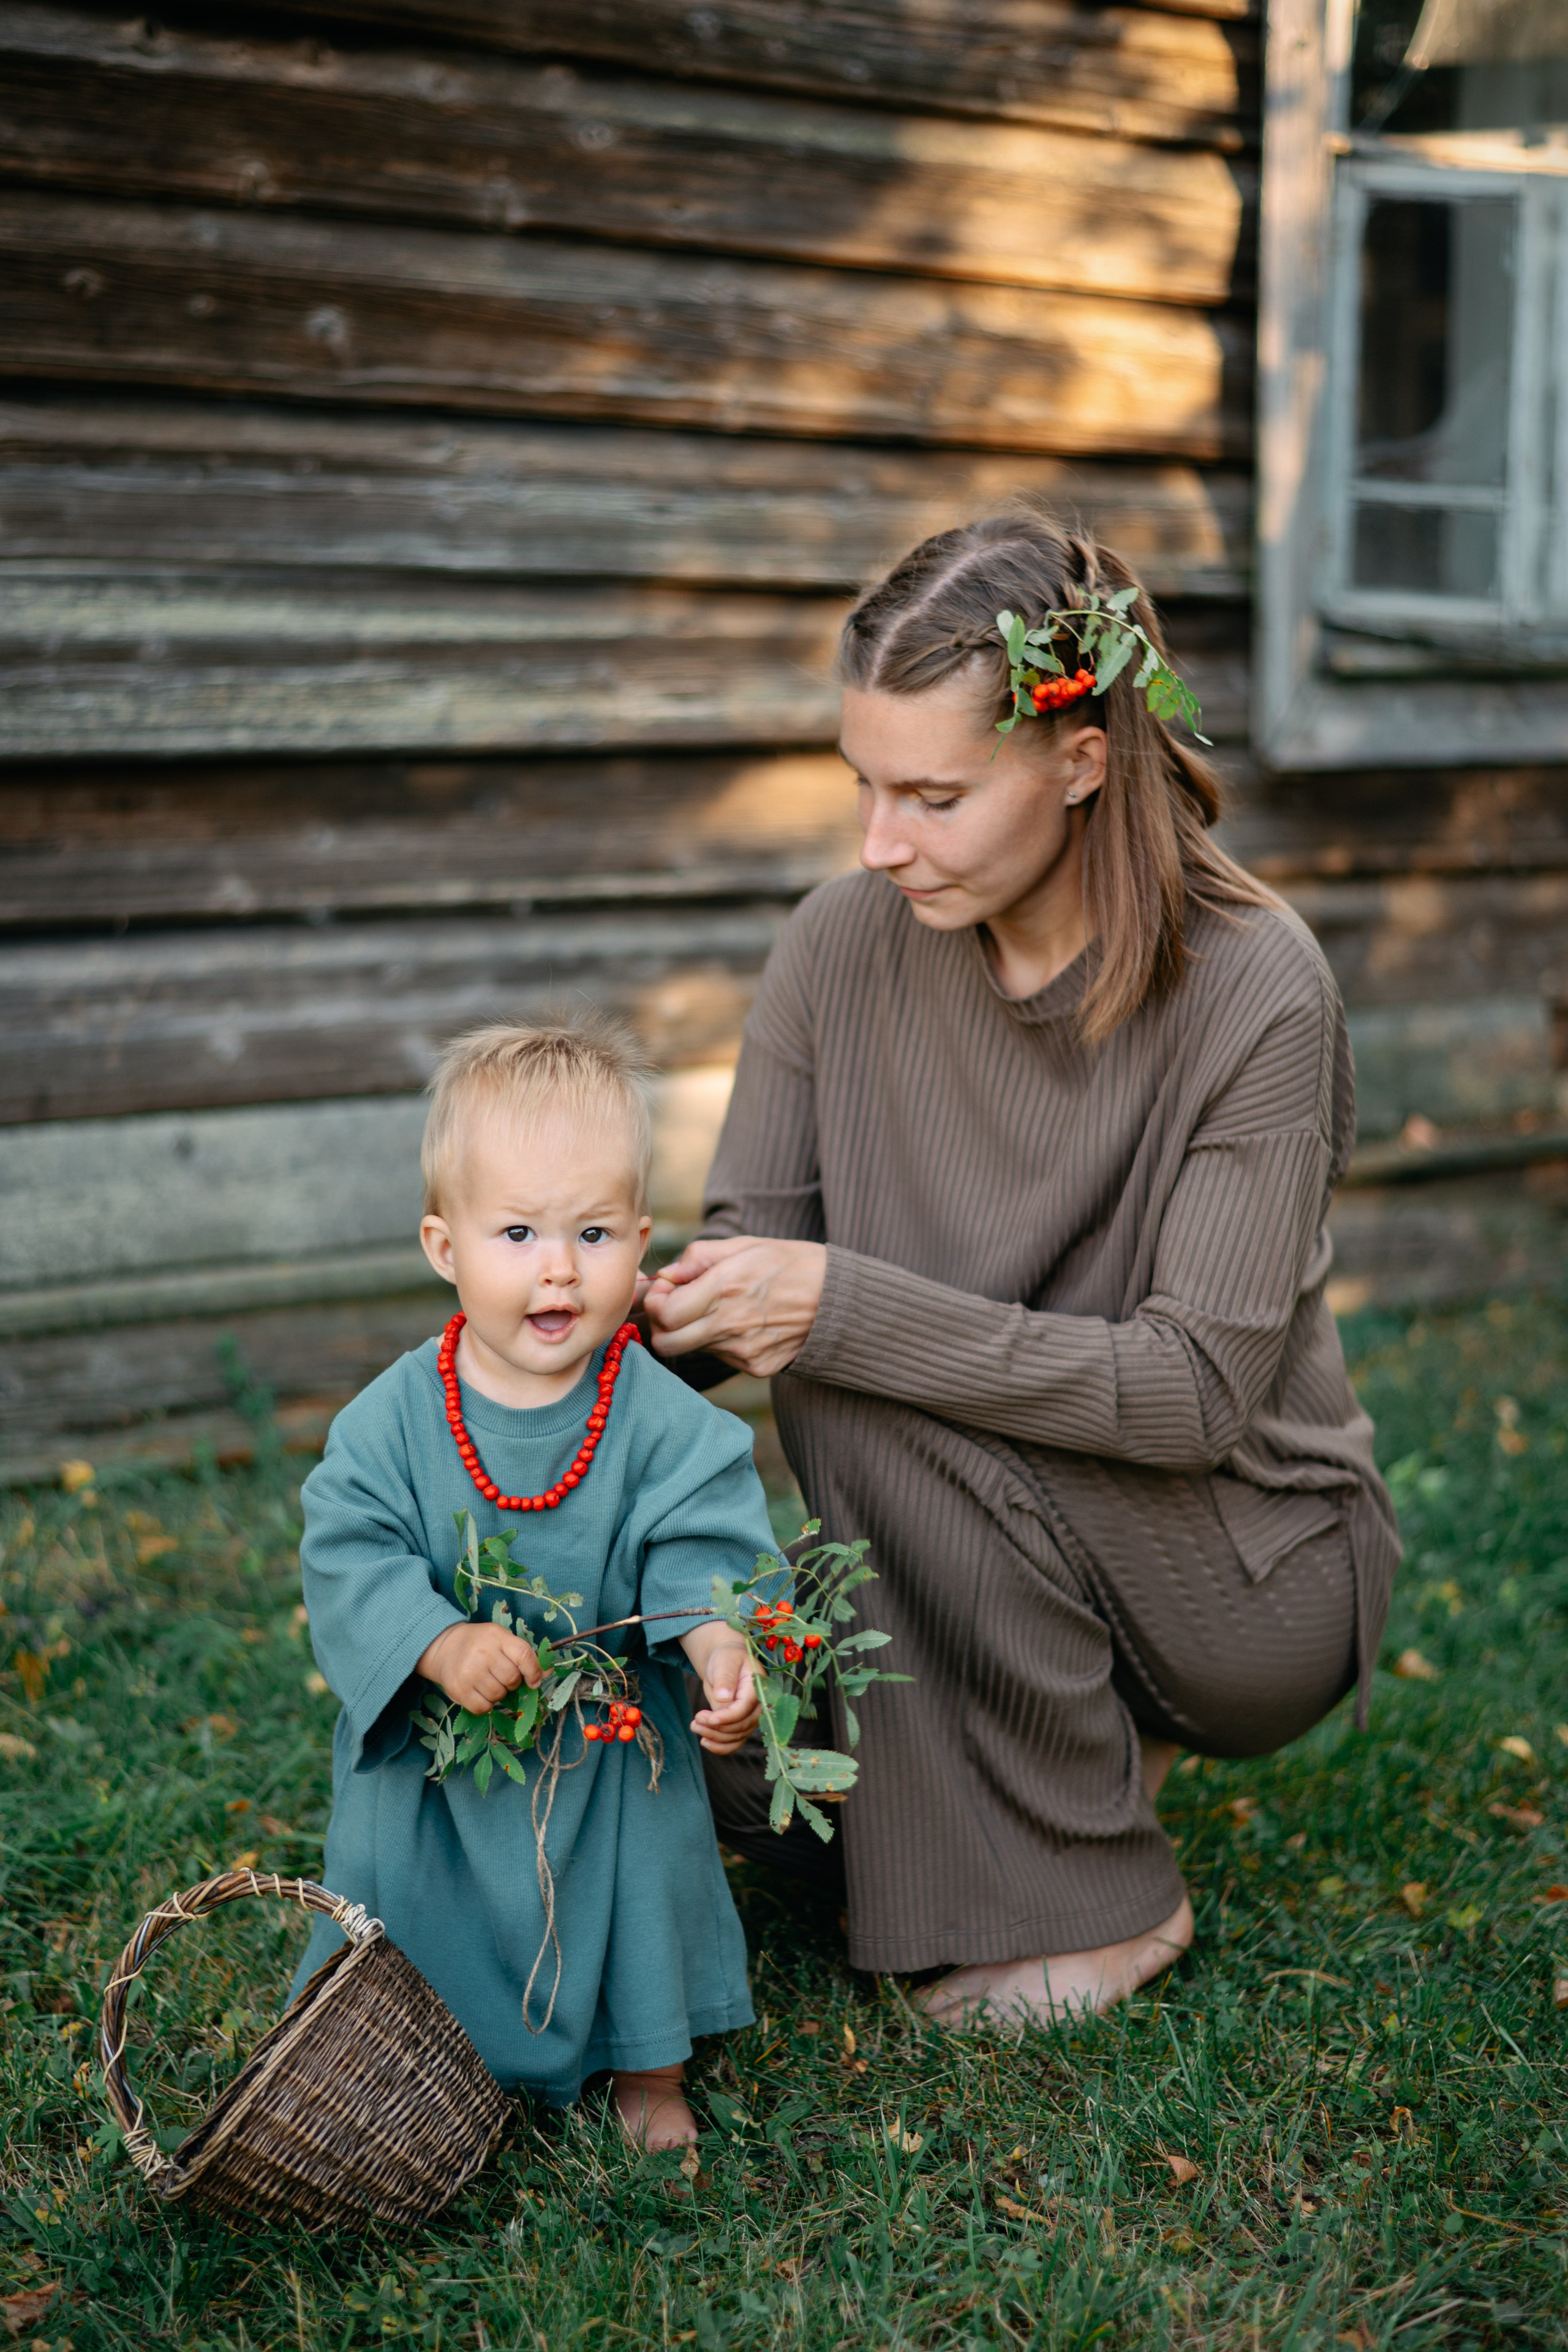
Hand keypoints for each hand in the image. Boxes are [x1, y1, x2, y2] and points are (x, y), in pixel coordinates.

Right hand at [417, 1621, 541, 1713]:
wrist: (444, 1647)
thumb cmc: (479, 1644)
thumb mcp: (501, 1640)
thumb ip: (524, 1655)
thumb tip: (547, 1673)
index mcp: (497, 1637)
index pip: (524, 1656)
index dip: (534, 1672)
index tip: (533, 1680)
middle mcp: (482, 1653)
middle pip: (512, 1679)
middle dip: (511, 1682)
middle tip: (501, 1676)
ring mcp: (469, 1672)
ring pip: (499, 1695)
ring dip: (498, 1693)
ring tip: (488, 1681)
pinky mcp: (458, 1690)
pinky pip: (483, 1708)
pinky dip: (486, 1704)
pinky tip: (480, 1692)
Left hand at [642, 1236, 825, 1377]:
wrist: (839, 1300)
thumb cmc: (790, 1264)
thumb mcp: (746, 1246)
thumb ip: (699, 1258)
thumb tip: (665, 1274)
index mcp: (725, 1287)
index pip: (663, 1314)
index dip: (655, 1304)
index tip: (666, 1293)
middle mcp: (731, 1323)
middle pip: (668, 1343)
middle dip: (663, 1327)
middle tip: (677, 1309)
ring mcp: (744, 1350)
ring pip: (694, 1350)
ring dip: (694, 1332)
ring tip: (720, 1311)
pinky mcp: (757, 1367)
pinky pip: (722, 1358)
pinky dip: (722, 1343)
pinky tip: (744, 1325)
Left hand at [681, 1626, 760, 1754]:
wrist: (727, 1662)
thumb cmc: (726, 1658)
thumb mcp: (725, 1662)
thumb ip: (725, 1678)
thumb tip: (723, 1698)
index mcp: (757, 1688)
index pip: (744, 1708)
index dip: (727, 1717)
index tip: (708, 1718)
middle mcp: (757, 1706)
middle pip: (741, 1726)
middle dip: (717, 1728)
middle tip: (696, 1720)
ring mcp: (750, 1717)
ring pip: (736, 1737)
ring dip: (715, 1737)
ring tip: (694, 1726)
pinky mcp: (740, 1724)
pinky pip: (734, 1742)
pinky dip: (720, 1746)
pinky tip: (704, 1742)